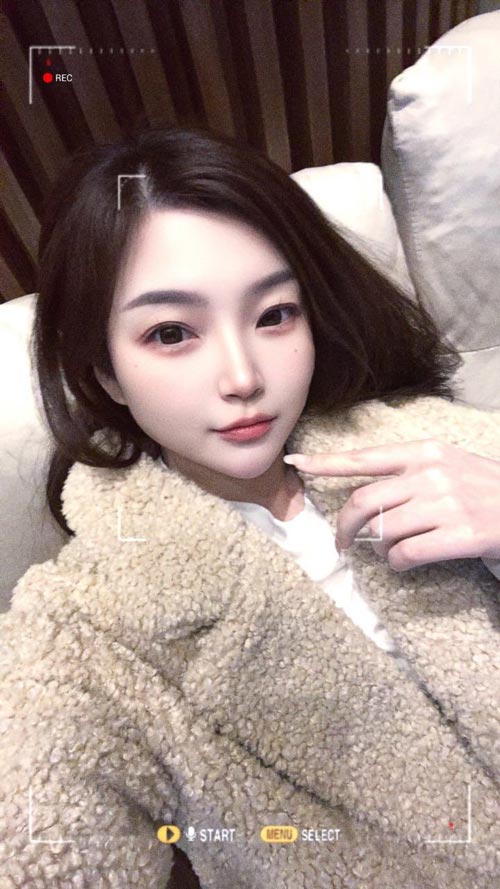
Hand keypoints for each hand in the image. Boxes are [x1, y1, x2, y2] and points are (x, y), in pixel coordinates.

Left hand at [284, 440, 499, 570]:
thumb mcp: (450, 466)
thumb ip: (409, 474)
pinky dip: (397, 565)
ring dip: (377, 549)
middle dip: (344, 527)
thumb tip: (362, 497)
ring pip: (382, 532)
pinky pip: (405, 555)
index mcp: (425, 452)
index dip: (326, 463)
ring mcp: (448, 503)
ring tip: (390, 552)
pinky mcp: (462, 534)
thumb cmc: (486, 491)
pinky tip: (406, 563)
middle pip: (363, 502)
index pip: (365, 457)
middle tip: (342, 542)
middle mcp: (432, 472)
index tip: (296, 462)